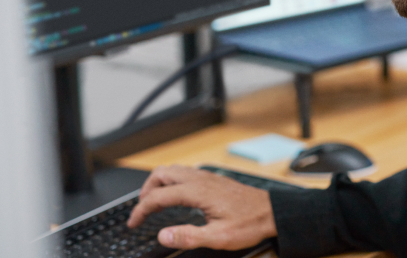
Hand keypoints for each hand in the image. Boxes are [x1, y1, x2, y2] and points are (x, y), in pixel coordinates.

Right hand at [127, 165, 277, 249]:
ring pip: (174, 170)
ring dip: (158, 183)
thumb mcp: (219, 237)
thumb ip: (189, 236)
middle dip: (146, 190)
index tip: (133, 223)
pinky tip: (174, 195)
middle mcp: (201, 179)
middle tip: (141, 210)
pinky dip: (171, 181)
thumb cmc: (250, 223)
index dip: (141, 210)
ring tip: (152, 203)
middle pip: (162, 174)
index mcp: (199, 192)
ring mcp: (208, 177)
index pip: (159, 196)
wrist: (272, 212)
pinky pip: (185, 172)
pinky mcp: (214, 179)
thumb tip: (163, 235)